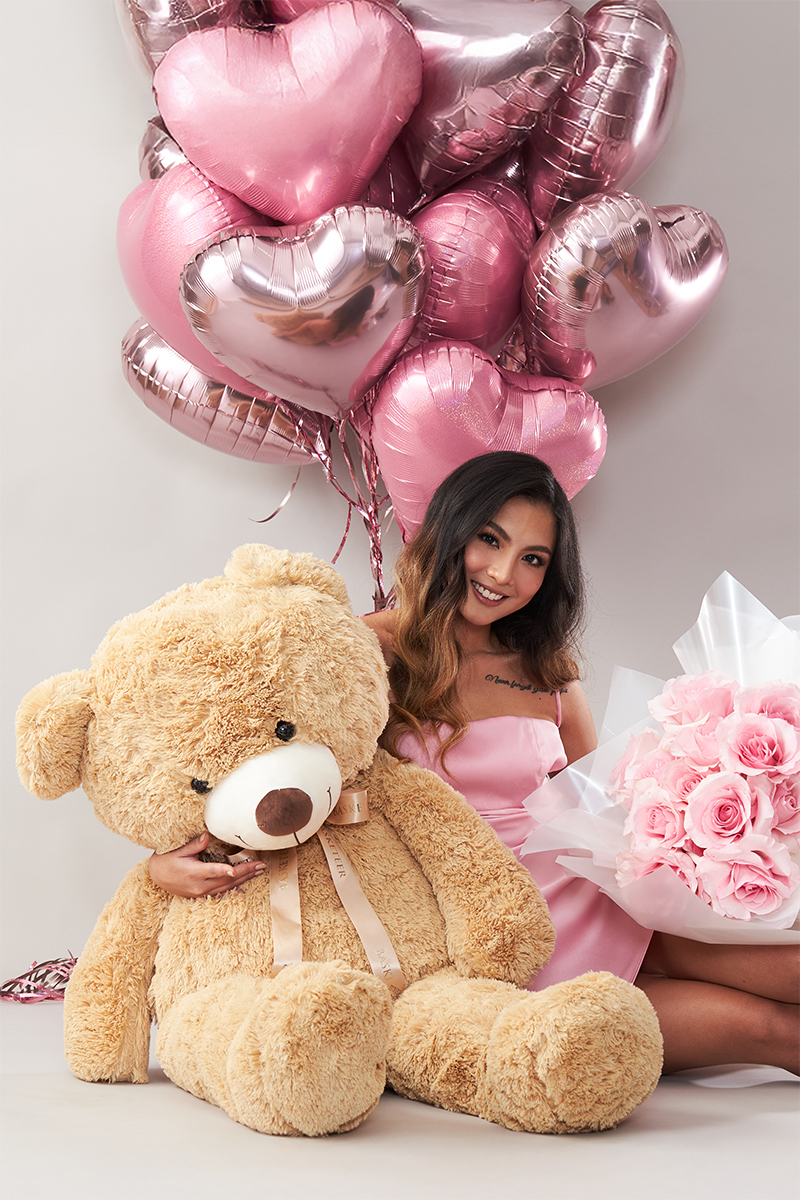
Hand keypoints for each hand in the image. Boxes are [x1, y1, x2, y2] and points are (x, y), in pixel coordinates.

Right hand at [148, 833, 264, 897]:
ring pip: (226, 887)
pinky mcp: (201, 895)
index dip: (225, 869)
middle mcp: (199, 885)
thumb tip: (206, 837)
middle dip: (245, 872)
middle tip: (260, 865)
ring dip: (243, 880)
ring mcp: (201, 892)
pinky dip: (233, 890)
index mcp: (193, 873)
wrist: (156, 877)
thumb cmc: (166, 861)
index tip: (235, 869)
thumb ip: (193, 845)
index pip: (213, 871)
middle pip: (226, 879)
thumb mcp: (177, 851)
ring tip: (257, 872)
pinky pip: (220, 893)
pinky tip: (243, 889)